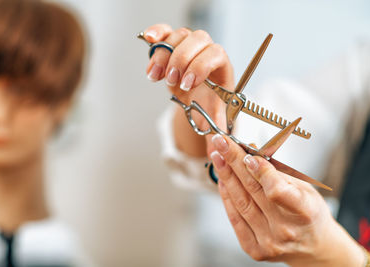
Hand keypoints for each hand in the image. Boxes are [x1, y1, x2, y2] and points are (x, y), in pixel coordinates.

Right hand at [142, 24, 234, 156]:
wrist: (199, 93)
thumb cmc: (208, 102)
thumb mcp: (213, 116)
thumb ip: (216, 131)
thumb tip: (217, 150)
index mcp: (221, 65)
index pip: (215, 54)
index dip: (200, 67)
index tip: (187, 85)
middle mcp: (207, 49)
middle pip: (196, 40)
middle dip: (181, 61)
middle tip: (171, 82)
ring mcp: (189, 44)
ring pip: (178, 36)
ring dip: (163, 55)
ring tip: (155, 76)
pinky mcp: (173, 42)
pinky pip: (165, 31)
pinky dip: (156, 33)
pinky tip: (147, 39)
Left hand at [210, 134, 364, 266]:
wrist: (314, 248)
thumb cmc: (309, 213)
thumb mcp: (306, 189)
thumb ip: (278, 173)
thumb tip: (251, 151)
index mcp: (304, 212)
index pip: (277, 190)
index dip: (260, 171)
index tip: (246, 153)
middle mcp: (285, 229)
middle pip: (253, 191)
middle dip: (234, 162)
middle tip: (221, 142)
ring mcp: (268, 242)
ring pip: (240, 202)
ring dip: (226, 176)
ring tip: (217, 156)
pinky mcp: (255, 249)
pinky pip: (235, 218)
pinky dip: (226, 197)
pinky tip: (222, 180)